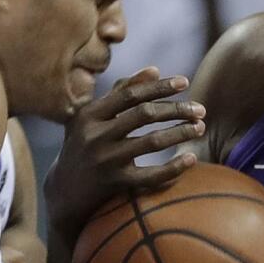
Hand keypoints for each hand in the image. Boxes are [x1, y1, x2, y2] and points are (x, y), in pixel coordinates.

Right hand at [46, 67, 205, 233]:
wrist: (62, 193)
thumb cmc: (83, 146)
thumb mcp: (92, 118)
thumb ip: (121, 92)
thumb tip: (154, 69)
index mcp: (89, 114)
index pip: (130, 94)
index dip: (159, 87)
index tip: (185, 83)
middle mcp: (95, 135)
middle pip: (144, 115)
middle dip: (177, 110)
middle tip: (200, 109)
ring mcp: (104, 160)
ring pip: (151, 142)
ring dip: (180, 133)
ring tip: (199, 128)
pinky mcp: (114, 184)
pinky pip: (151, 175)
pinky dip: (173, 167)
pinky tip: (191, 159)